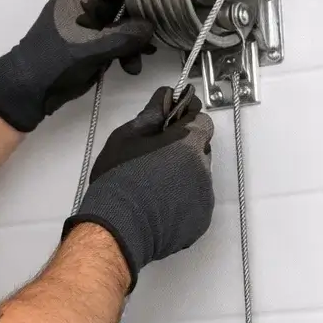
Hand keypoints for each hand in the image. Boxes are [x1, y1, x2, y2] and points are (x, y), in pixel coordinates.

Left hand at [0, 0, 156, 132]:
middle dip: (144, 9)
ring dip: (137, 35)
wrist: (31, 89)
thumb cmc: (54, 62)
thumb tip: (151, 28)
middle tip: (162, 23)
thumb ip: (123, 37)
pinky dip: (129, 47)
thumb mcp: (90, 49)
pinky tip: (133, 65)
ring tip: (143, 55)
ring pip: (126, 16)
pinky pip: (120, 35)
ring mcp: (92, 19)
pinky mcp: (96, 37)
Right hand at [63, 86, 215, 289]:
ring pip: (198, 177)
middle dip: (184, 149)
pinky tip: (159, 205)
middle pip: (201, 149)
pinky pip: (195, 202)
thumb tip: (166, 96)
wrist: (118, 226)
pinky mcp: (200, 220)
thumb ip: (152, 113)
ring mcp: (204, 196)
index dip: (187, 119)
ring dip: (183, 176)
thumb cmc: (119, 178)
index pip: (201, 119)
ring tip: (154, 186)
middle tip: (156, 157)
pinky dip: (183, 201)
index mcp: (188, 143)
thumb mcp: (128, 136)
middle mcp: (203, 168)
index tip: (172, 124)